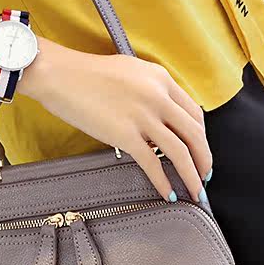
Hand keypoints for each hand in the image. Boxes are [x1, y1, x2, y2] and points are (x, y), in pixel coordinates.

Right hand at [22, 42, 211, 203]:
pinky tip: (167, 193)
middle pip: (195, 134)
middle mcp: (158, 96)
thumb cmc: (86, 73)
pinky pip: (152, 163)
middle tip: (205, 177)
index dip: (202, 137)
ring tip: (194, 192)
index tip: (201, 151)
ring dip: (192, 176)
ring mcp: (143, 116)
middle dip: (204, 160)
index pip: (195, 113)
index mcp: (161, 78)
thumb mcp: (129, 71)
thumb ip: (150, 89)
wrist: (59, 75)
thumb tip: (158, 115)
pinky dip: (163, 181)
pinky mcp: (125, 134)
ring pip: (180, 152)